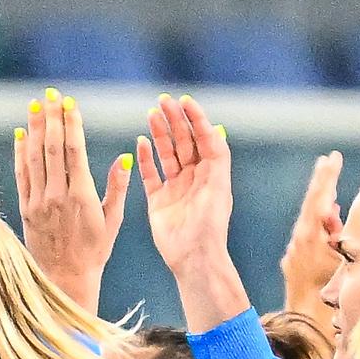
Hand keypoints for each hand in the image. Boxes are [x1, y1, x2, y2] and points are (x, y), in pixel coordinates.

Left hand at [11, 90, 132, 314]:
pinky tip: (20, 134)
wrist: (65, 277)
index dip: (71, 124)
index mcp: (81, 195)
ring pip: (34, 158)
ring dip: (34, 129)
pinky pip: (22, 175)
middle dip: (51, 118)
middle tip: (51, 95)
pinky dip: (20, 153)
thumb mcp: (112, 219)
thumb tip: (126, 156)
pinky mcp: (26, 209)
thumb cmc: (95, 250)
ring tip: (36, 105)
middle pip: (51, 148)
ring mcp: (38, 202)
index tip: (70, 103)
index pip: (73, 151)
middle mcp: (57, 195)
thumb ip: (117, 187)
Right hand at [134, 94, 238, 291]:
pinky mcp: (158, 201)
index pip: (204, 137)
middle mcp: (194, 177)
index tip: (184, 101)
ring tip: (151, 115)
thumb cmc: (210, 224)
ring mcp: (175, 188)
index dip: (195, 118)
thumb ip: (216, 157)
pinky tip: (141, 142)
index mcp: (212, 172)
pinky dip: (146, 159)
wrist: (193, 257)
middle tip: (163, 102)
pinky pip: (150, 175)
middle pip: (184, 142)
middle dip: (174, 121)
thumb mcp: (218, 186)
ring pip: (166, 154)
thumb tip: (215, 127)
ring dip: (160, 134)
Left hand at [278, 150, 347, 330]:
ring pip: (310, 223)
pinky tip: (329, 218)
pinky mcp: (294, 264)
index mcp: (309, 239)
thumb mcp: (340, 261)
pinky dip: (318, 225)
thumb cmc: (330, 297)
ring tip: (330, 182)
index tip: (332, 159)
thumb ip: (336, 234)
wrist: (307, 326)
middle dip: (322, 185)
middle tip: (328, 161)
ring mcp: (293, 254)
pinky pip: (308, 238)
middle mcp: (297, 244)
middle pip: (311, 208)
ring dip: (322, 205)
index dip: (326, 179)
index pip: (318, 201)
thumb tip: (331, 212)